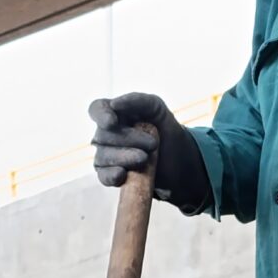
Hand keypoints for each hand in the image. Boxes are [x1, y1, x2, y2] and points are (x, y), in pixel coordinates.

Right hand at [88, 92, 211, 213]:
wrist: (180, 160)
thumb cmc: (166, 130)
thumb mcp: (157, 109)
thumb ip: (137, 100)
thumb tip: (115, 104)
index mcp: (115, 114)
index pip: (97, 109)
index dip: (101, 115)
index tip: (112, 122)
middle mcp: (106, 134)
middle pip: (103, 135)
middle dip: (128, 139)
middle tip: (153, 143)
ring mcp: (107, 156)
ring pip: (102, 157)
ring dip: (124, 157)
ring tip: (145, 158)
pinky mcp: (111, 176)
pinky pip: (103, 176)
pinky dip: (112, 176)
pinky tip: (123, 174)